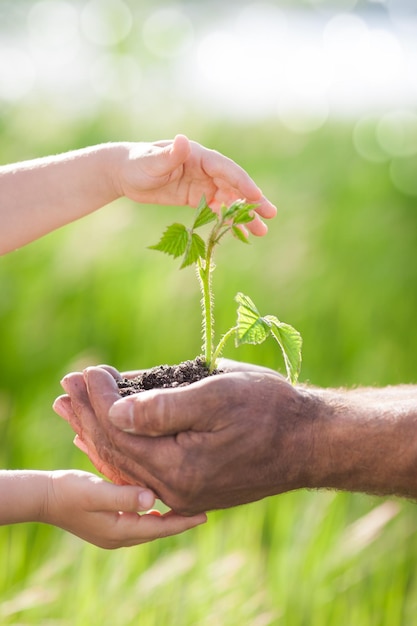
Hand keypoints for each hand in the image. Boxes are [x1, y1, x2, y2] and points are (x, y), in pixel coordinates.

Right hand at [42, 469, 205, 548]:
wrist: (43, 496)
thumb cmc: (69, 491)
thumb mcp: (97, 492)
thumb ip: (125, 496)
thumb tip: (154, 501)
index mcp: (119, 531)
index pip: (160, 529)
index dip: (183, 522)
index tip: (205, 516)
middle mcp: (118, 535)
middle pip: (157, 530)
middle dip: (179, 521)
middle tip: (203, 510)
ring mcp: (111, 531)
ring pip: (148, 526)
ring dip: (166, 518)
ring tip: (185, 506)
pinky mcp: (106, 522)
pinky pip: (137, 520)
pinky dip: (151, 514)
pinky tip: (157, 503)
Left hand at [54, 364, 314, 515]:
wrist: (309, 442)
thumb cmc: (269, 409)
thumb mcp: (218, 395)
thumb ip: (164, 407)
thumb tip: (116, 412)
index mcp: (179, 467)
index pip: (119, 432)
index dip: (98, 399)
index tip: (88, 370)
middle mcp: (175, 489)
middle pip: (116, 450)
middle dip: (89, 413)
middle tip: (67, 385)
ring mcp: (184, 492)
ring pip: (127, 461)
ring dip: (98, 430)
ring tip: (73, 409)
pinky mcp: (193, 487)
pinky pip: (145, 469)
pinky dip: (122, 448)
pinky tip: (108, 436)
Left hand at [113, 135, 276, 235]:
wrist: (125, 173)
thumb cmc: (136, 162)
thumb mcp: (151, 160)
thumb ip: (169, 154)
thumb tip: (182, 141)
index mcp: (198, 155)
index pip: (225, 169)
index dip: (242, 182)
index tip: (256, 196)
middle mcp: (205, 168)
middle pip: (234, 185)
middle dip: (252, 200)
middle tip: (271, 214)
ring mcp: (203, 183)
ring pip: (229, 199)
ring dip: (244, 214)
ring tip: (261, 231)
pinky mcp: (197, 197)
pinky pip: (217, 209)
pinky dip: (228, 220)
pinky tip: (239, 233)